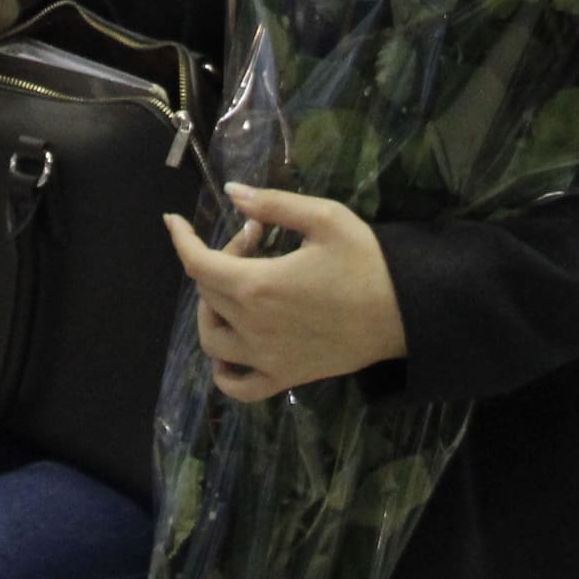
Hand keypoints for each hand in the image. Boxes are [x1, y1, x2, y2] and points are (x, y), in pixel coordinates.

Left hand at [165, 184, 408, 400]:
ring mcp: (267, 358)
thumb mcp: (324, 218)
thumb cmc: (366, 260)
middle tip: (257, 239)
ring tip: (239, 288)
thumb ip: (273, 204)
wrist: (404, 312)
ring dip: (211, 310)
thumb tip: (231, 192)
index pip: (198, 264)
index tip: (174, 221)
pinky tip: (235, 346)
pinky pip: (238, 386)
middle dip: (221, 258)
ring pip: (212, 341)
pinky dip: (224, 371)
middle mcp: (253, 327)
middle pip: (208, 294)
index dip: (181, 239)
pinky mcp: (285, 378)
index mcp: (258, 285)